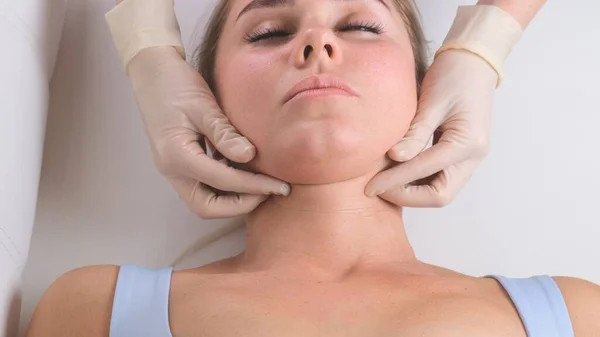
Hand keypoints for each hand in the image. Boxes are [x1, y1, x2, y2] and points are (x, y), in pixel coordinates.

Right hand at [126, 46, 289, 217]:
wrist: (151, 72)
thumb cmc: (175, 84)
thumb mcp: (203, 105)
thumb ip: (224, 133)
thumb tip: (249, 156)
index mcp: (176, 156)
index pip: (222, 182)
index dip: (254, 187)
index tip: (280, 186)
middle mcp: (172, 170)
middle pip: (206, 207)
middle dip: (240, 205)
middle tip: (269, 192)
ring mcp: (173, 169)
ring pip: (204, 200)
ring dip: (232, 199)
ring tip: (261, 185)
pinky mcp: (179, 164)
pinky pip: (203, 186)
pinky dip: (224, 186)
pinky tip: (243, 171)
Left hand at [365, 50, 496, 206]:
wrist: (474, 61)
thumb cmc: (453, 75)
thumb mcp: (431, 102)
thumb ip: (415, 133)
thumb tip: (394, 158)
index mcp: (467, 143)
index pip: (424, 171)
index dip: (394, 181)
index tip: (370, 186)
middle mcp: (473, 156)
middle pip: (440, 195)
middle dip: (407, 195)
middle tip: (378, 188)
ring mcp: (470, 158)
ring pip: (440, 190)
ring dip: (412, 191)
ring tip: (384, 181)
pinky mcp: (461, 155)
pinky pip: (439, 177)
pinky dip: (418, 180)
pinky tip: (397, 172)